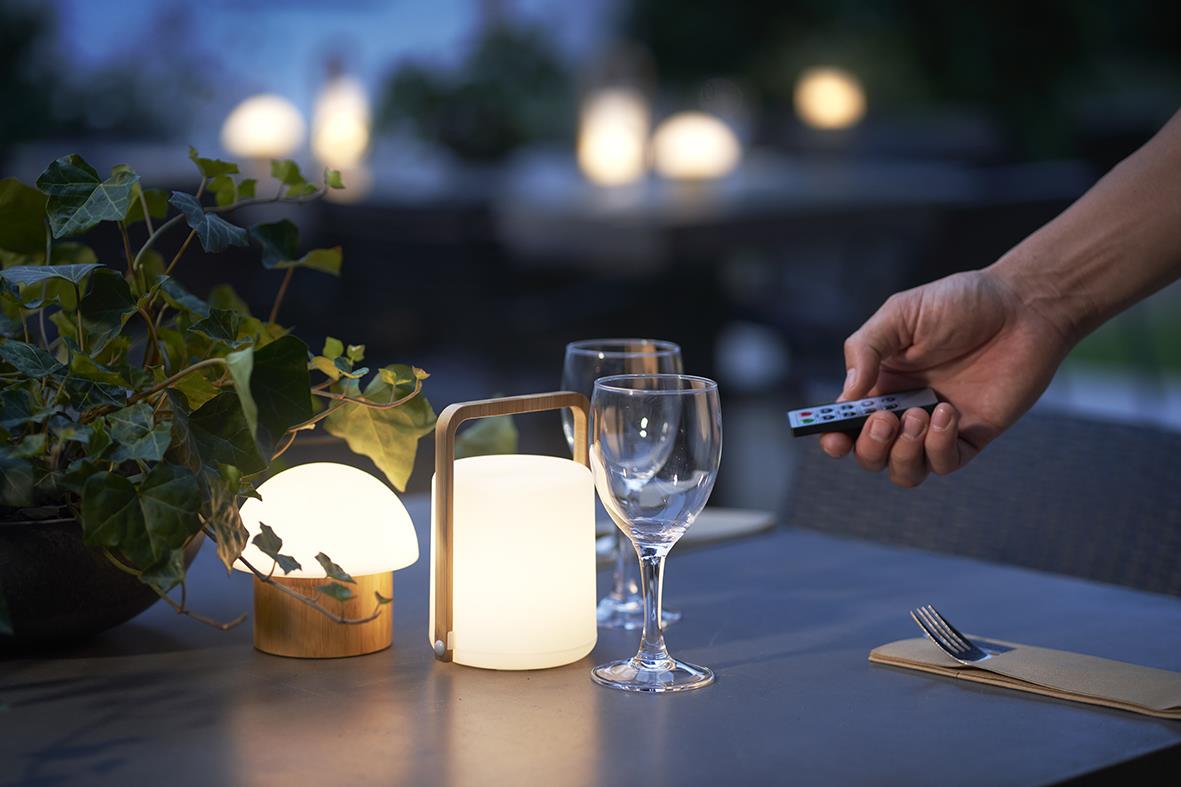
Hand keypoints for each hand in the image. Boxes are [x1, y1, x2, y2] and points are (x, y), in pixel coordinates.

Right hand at [820, 269, 1072, 486]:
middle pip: (870, 456)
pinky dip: (938, 447)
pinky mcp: (972, 436)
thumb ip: (865, 349)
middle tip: (884, 418)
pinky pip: (944, 463)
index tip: (833, 438)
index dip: (833, 438)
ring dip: (902, 453)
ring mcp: (937, 427)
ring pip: (904, 471)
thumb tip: (848, 394)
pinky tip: (946, 413)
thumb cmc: (960, 302)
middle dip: (870, 446)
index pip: (846, 424)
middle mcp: (904, 410)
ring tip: (918, 414)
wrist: (1023, 306)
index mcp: (880, 383)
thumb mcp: (900, 313)